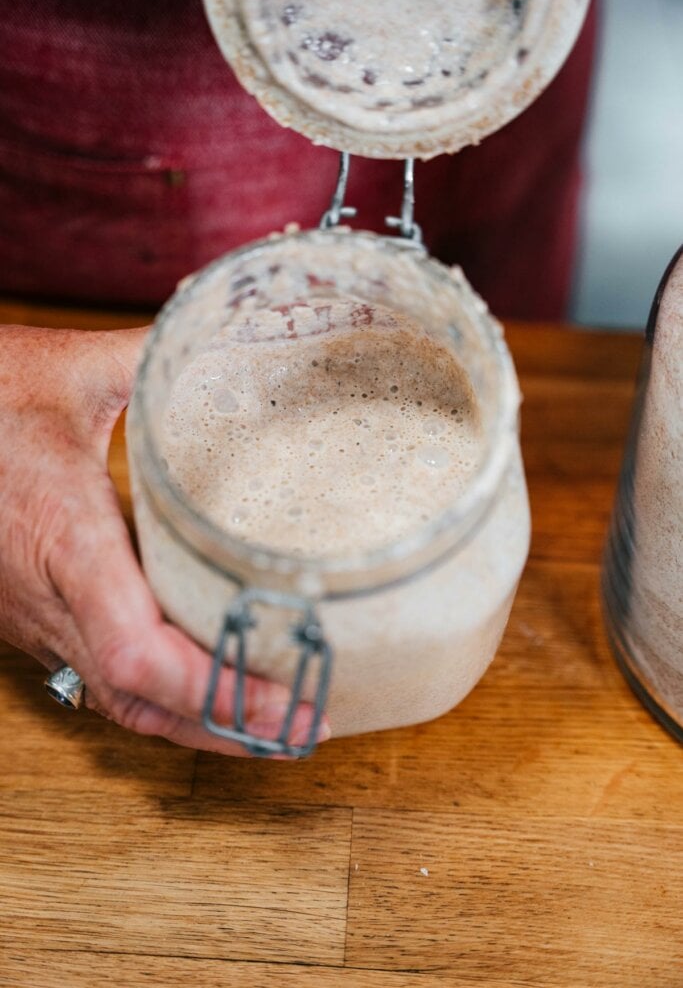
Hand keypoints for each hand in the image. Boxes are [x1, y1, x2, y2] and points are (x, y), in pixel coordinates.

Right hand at [0, 324, 328, 754]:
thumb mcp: (75, 367)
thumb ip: (159, 359)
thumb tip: (240, 342)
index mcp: (65, 536)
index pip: (135, 651)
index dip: (214, 690)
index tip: (288, 698)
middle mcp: (48, 595)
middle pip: (139, 699)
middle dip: (228, 724)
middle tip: (309, 721)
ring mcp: (36, 615)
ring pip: (117, 700)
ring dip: (198, 724)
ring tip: (275, 717)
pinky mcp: (34, 614)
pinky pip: (99, 677)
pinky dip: (163, 699)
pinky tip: (210, 684)